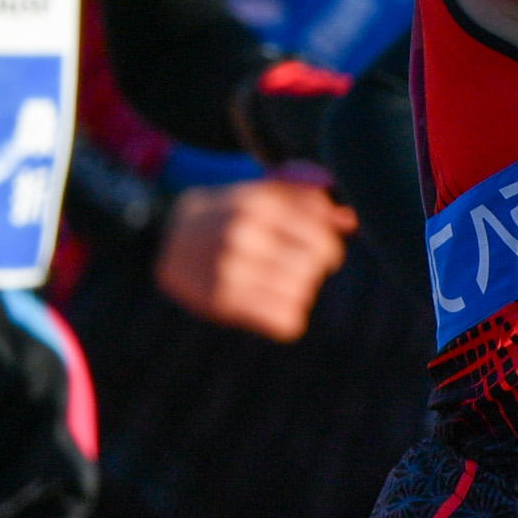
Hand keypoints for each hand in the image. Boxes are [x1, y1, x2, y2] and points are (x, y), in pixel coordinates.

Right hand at [154, 175, 357, 341]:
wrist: (166, 236)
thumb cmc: (232, 212)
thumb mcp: (266, 195)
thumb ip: (311, 203)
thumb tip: (352, 220)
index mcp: (259, 205)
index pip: (322, 238)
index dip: (328, 247)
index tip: (319, 250)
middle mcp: (245, 236)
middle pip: (314, 268)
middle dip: (313, 269)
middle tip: (297, 267)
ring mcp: (230, 271)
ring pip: (302, 294)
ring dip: (300, 292)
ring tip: (281, 283)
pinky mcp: (221, 302)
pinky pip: (286, 322)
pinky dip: (288, 317)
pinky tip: (273, 305)